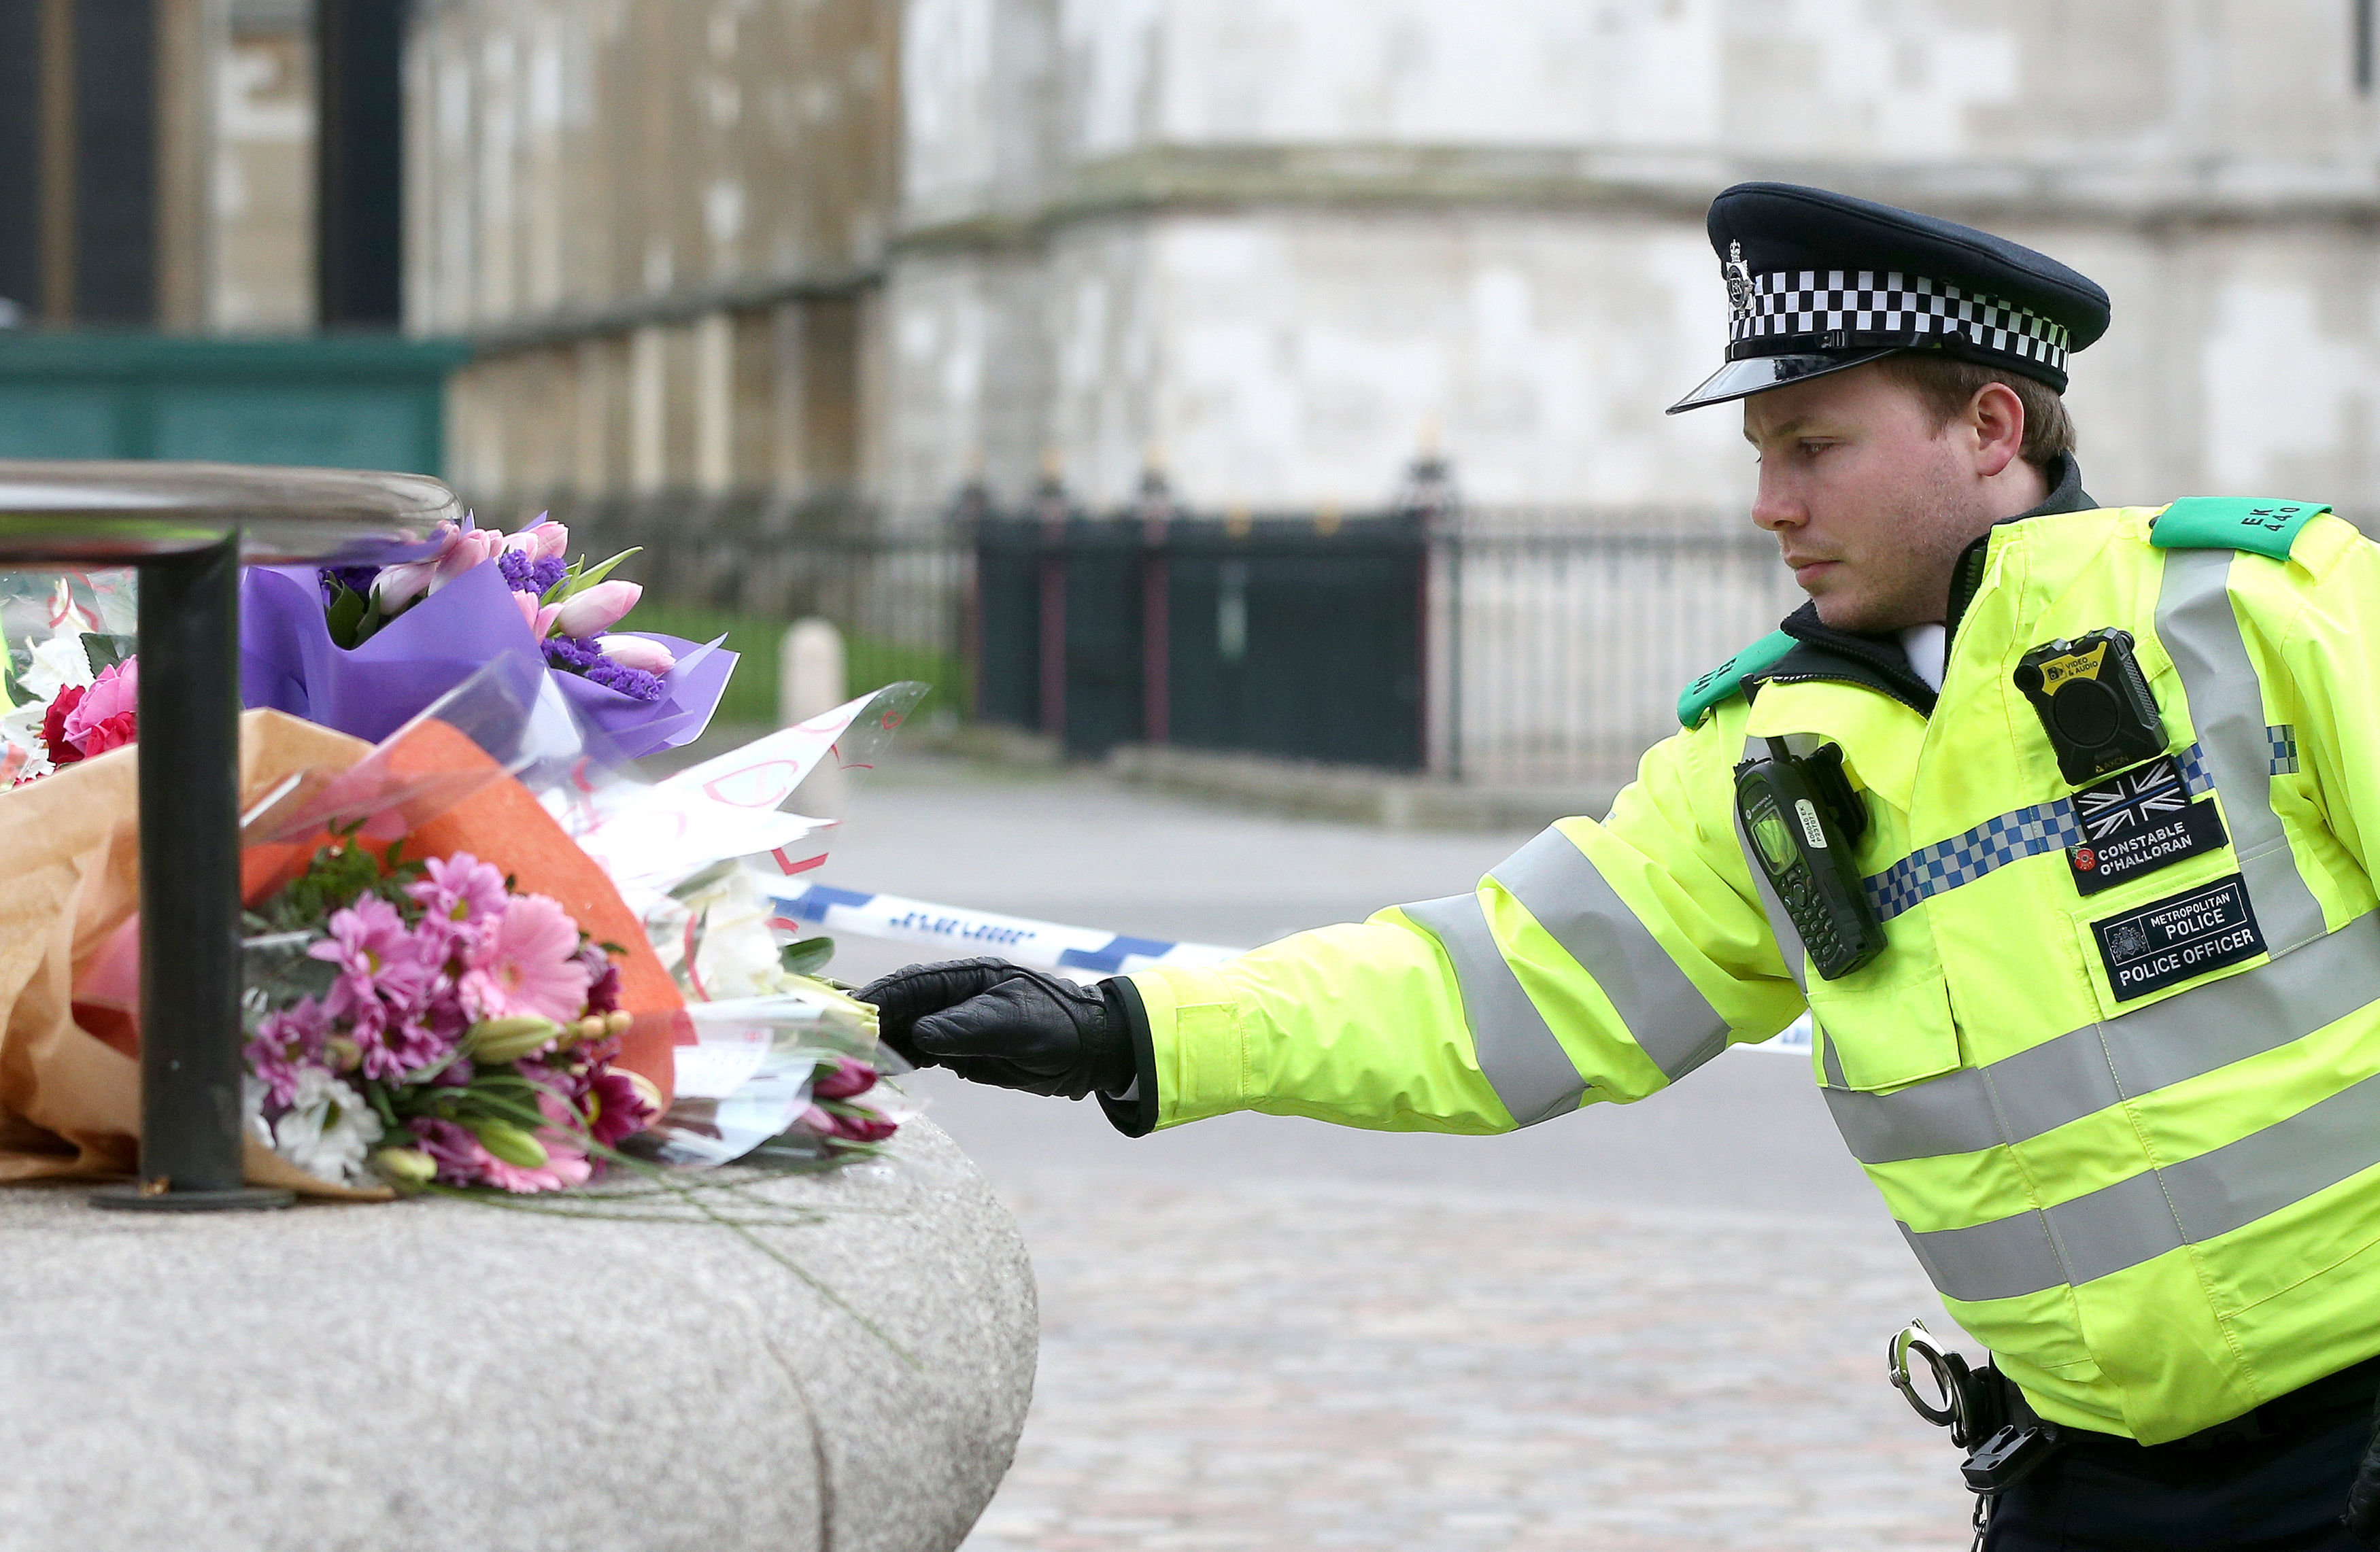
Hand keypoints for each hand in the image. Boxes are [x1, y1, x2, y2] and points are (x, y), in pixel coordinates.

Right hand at [857, 958, 1136, 1099]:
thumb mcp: (1014, 1025)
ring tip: (843, 1063)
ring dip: (875, 1046)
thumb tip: (921, 1034)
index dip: (874, 999)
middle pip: (896, 1007)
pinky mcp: (957, 1051)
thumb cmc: (1057, 1026)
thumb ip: (967, 1029)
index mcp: (964, 977)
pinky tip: (875, 1075)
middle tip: (830, 1044)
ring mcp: (952, 1024)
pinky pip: (917, 1053)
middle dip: (865, 1024)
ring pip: (902, 1031)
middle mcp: (951, 997)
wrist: (1090, 1051)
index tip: (843, 1015)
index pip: (907, 984)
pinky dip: (896, 1063)